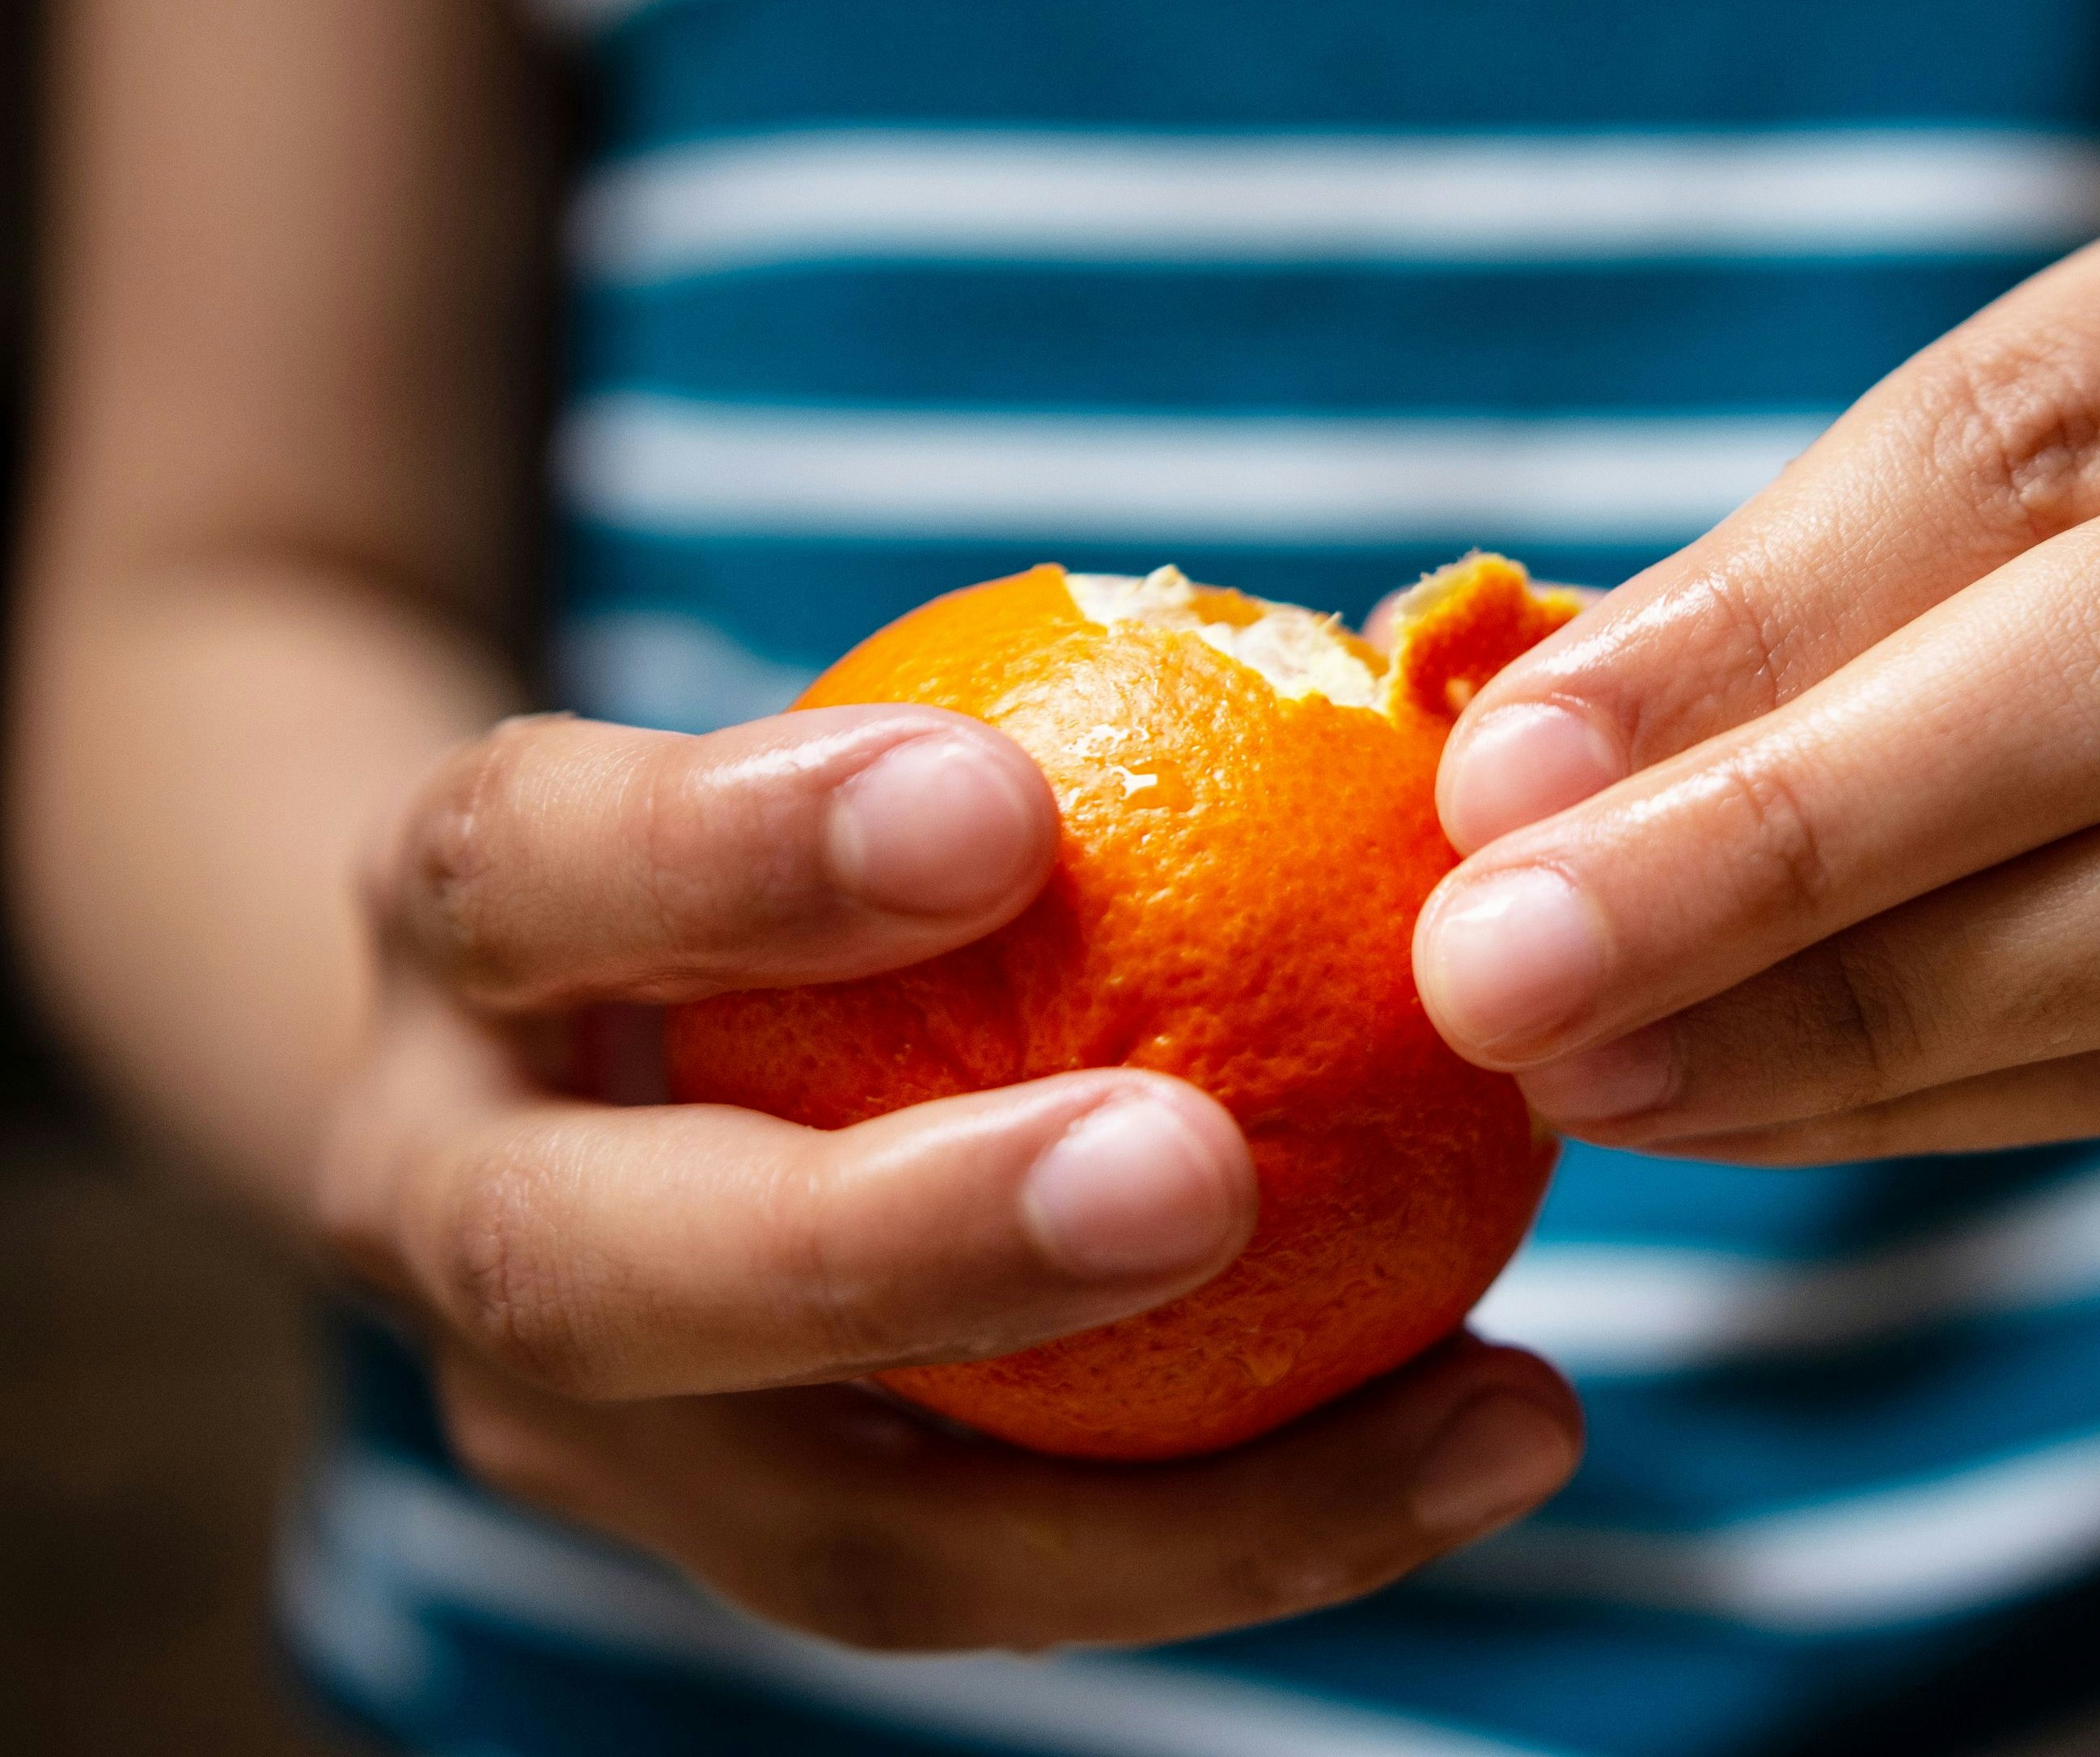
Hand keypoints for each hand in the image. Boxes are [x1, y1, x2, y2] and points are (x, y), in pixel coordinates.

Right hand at [317, 708, 1580, 1648]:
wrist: (563, 1037)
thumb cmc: (780, 835)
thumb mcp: (831, 742)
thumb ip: (1039, 740)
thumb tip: (1440, 679)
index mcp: (458, 931)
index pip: (533, 866)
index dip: (733, 851)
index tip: (997, 810)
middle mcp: (443, 1201)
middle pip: (595, 1275)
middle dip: (897, 1244)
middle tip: (1195, 1173)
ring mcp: (574, 1422)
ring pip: (832, 1533)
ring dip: (1176, 1505)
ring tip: (1491, 1408)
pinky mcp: (739, 1545)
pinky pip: (1001, 1584)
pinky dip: (1252, 1530)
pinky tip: (1489, 1431)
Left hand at [1414, 113, 2099, 1163]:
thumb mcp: (2045, 463)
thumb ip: (1816, 587)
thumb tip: (1514, 771)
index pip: (2017, 436)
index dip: (1747, 616)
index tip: (1510, 768)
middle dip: (1788, 840)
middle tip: (1511, 964)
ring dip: (1866, 1014)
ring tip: (1605, 1073)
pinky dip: (1970, 1103)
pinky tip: (1764, 1116)